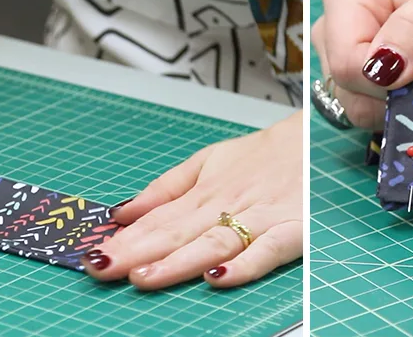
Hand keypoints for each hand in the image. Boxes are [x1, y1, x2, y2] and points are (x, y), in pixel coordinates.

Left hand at [81, 110, 302, 289]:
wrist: (320, 136)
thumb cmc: (265, 154)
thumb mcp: (210, 160)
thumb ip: (167, 188)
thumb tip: (122, 212)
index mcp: (205, 191)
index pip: (157, 220)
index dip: (125, 240)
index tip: (92, 256)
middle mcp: (228, 204)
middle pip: (177, 232)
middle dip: (137, 252)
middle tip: (102, 269)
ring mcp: (261, 217)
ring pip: (214, 241)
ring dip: (178, 261)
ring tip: (145, 276)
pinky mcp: (294, 229)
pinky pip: (268, 250)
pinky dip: (244, 264)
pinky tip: (218, 277)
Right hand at [312, 0, 412, 129]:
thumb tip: (381, 71)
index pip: (345, 63)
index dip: (386, 81)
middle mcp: (337, 29)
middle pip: (348, 91)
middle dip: (399, 95)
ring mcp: (352, 61)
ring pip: (361, 111)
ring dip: (408, 107)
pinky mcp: (368, 88)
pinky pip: (377, 119)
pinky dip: (411, 114)